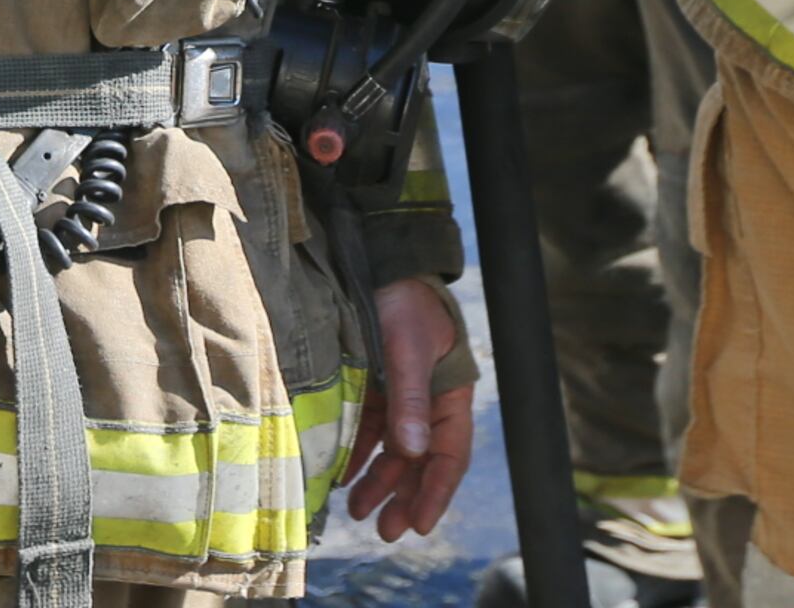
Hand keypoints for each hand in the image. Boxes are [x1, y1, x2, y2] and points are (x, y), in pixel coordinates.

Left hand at [337, 277, 476, 541]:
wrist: (379, 261)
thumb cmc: (402, 302)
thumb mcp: (406, 350)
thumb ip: (408, 400)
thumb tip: (411, 454)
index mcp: (450, 395)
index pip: (449, 456)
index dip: (436, 493)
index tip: (421, 526)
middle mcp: (428, 401)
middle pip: (420, 461)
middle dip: (404, 497)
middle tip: (385, 531)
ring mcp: (400, 395)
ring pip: (393, 450)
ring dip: (378, 481)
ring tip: (356, 511)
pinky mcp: (375, 385)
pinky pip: (369, 429)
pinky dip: (358, 453)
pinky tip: (343, 476)